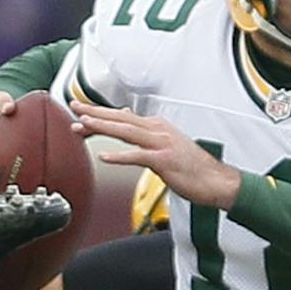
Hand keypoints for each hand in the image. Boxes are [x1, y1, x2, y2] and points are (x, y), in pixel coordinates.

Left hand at [71, 102, 241, 210]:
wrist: (216, 181)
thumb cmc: (192, 167)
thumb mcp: (166, 144)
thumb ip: (145, 133)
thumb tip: (127, 118)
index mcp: (157, 126)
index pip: (122, 117)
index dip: (100, 114)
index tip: (80, 111)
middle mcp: (158, 130)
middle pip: (121, 119)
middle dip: (95, 113)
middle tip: (74, 108)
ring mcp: (162, 144)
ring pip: (127, 132)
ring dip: (104, 127)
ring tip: (83, 124)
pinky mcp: (165, 161)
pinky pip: (138, 157)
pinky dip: (121, 156)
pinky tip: (105, 156)